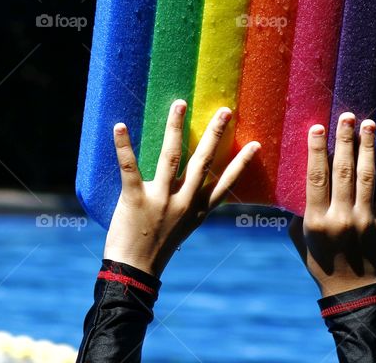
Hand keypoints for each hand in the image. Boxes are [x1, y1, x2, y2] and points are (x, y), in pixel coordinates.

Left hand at [103, 100, 259, 277]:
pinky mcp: (134, 198)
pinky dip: (123, 145)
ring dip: (176, 127)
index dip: (240, 164)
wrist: (133, 272)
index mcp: (196, 211)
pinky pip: (130, 167)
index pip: (223, 184)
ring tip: (180, 104)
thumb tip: (190, 187)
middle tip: (225, 111)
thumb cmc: (155, 248)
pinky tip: (120, 126)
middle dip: (215, 135)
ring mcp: (160, 199)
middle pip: (203, 162)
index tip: (256, 145)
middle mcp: (183, 202)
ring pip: (172, 156)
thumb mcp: (182, 228)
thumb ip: (188, 206)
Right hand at [289, 112, 375, 296]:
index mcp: (317, 219)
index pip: (316, 177)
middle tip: (347, 116)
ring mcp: (365, 219)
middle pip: (343, 171)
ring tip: (369, 125)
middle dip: (345, 141)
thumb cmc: (318, 261)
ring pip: (367, 177)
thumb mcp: (298, 236)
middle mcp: (342, 216)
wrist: (349, 290)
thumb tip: (298, 182)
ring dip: (368, 148)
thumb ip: (299, 209)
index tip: (317, 127)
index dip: (316, 150)